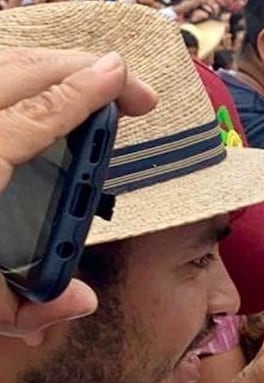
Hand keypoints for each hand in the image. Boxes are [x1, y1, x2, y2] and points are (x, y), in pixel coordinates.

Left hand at [0, 49, 155, 342]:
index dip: (87, 93)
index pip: (38, 113)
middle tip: (123, 83)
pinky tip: (20, 84)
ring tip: (77, 79)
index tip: (124, 83)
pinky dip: (4, 73)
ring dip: (38, 64)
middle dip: (74, 66)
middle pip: (13, 71)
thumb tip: (79, 299)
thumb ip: (28, 308)